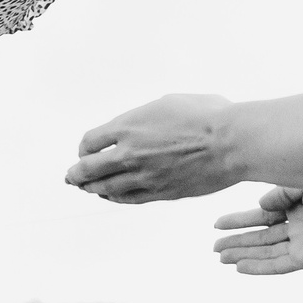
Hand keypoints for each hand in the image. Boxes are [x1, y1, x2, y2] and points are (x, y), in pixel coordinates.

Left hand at [67, 94, 237, 203]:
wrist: (231, 142)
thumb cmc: (208, 116)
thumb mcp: (169, 102)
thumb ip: (147, 116)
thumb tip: (141, 122)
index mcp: (129, 126)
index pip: (91, 142)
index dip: (84, 148)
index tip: (85, 151)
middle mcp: (129, 153)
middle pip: (89, 169)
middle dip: (77, 174)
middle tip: (71, 177)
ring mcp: (144, 176)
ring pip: (106, 188)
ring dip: (93, 189)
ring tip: (88, 189)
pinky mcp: (161, 193)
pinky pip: (129, 199)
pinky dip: (116, 198)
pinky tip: (112, 197)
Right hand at [212, 187, 302, 274]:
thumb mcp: (301, 184)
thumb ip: (279, 194)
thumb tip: (260, 207)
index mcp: (297, 208)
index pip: (262, 217)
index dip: (239, 221)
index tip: (218, 224)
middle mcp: (298, 227)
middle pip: (260, 237)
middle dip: (237, 241)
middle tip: (213, 247)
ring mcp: (302, 243)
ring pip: (266, 252)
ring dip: (243, 254)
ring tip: (220, 257)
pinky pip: (279, 265)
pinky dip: (259, 266)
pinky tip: (240, 267)